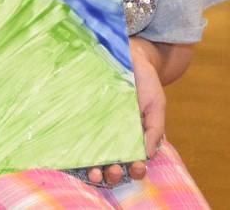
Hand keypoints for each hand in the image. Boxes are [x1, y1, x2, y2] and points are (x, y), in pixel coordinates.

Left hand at [86, 38, 166, 184]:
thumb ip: (155, 128)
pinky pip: (75, 136)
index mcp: (134, 137)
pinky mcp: (80, 115)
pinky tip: (74, 156)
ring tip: (95, 172)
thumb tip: (148, 155)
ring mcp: (95, 127)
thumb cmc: (144, 81)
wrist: (127, 54)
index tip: (136, 167)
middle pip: (112, 164)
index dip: (135, 170)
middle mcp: (112, 136)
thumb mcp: (156, 103)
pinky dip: (75, 150)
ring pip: (93, 157)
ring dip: (95, 170)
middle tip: (114, 171)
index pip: (134, 161)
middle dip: (113, 175)